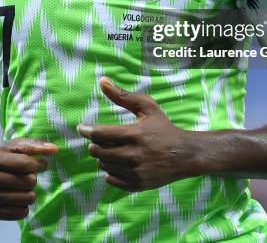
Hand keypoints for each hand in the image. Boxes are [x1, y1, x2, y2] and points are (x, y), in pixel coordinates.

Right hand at [0, 138, 58, 220]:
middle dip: (33, 179)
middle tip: (28, 177)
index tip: (41, 165)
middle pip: (27, 182)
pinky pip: (19, 213)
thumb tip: (54, 150)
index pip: (25, 164)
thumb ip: (34, 145)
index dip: (39, 165)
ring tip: (23, 189)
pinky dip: (24, 207)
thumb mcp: (13, 147)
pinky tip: (19, 199)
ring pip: (25, 199)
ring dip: (30, 193)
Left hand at [78, 77, 194, 191]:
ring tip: (110, 149)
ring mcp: (135, 172)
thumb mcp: (147, 107)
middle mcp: (133, 155)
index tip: (82, 128)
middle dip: (95, 144)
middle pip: (99, 152)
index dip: (87, 130)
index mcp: (134, 134)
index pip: (101, 134)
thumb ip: (123, 95)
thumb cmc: (163, 128)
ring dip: (102, 157)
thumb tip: (102, 81)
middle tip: (99, 139)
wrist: (184, 154)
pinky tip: (117, 163)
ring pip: (104, 165)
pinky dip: (110, 171)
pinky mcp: (137, 185)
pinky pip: (111, 180)